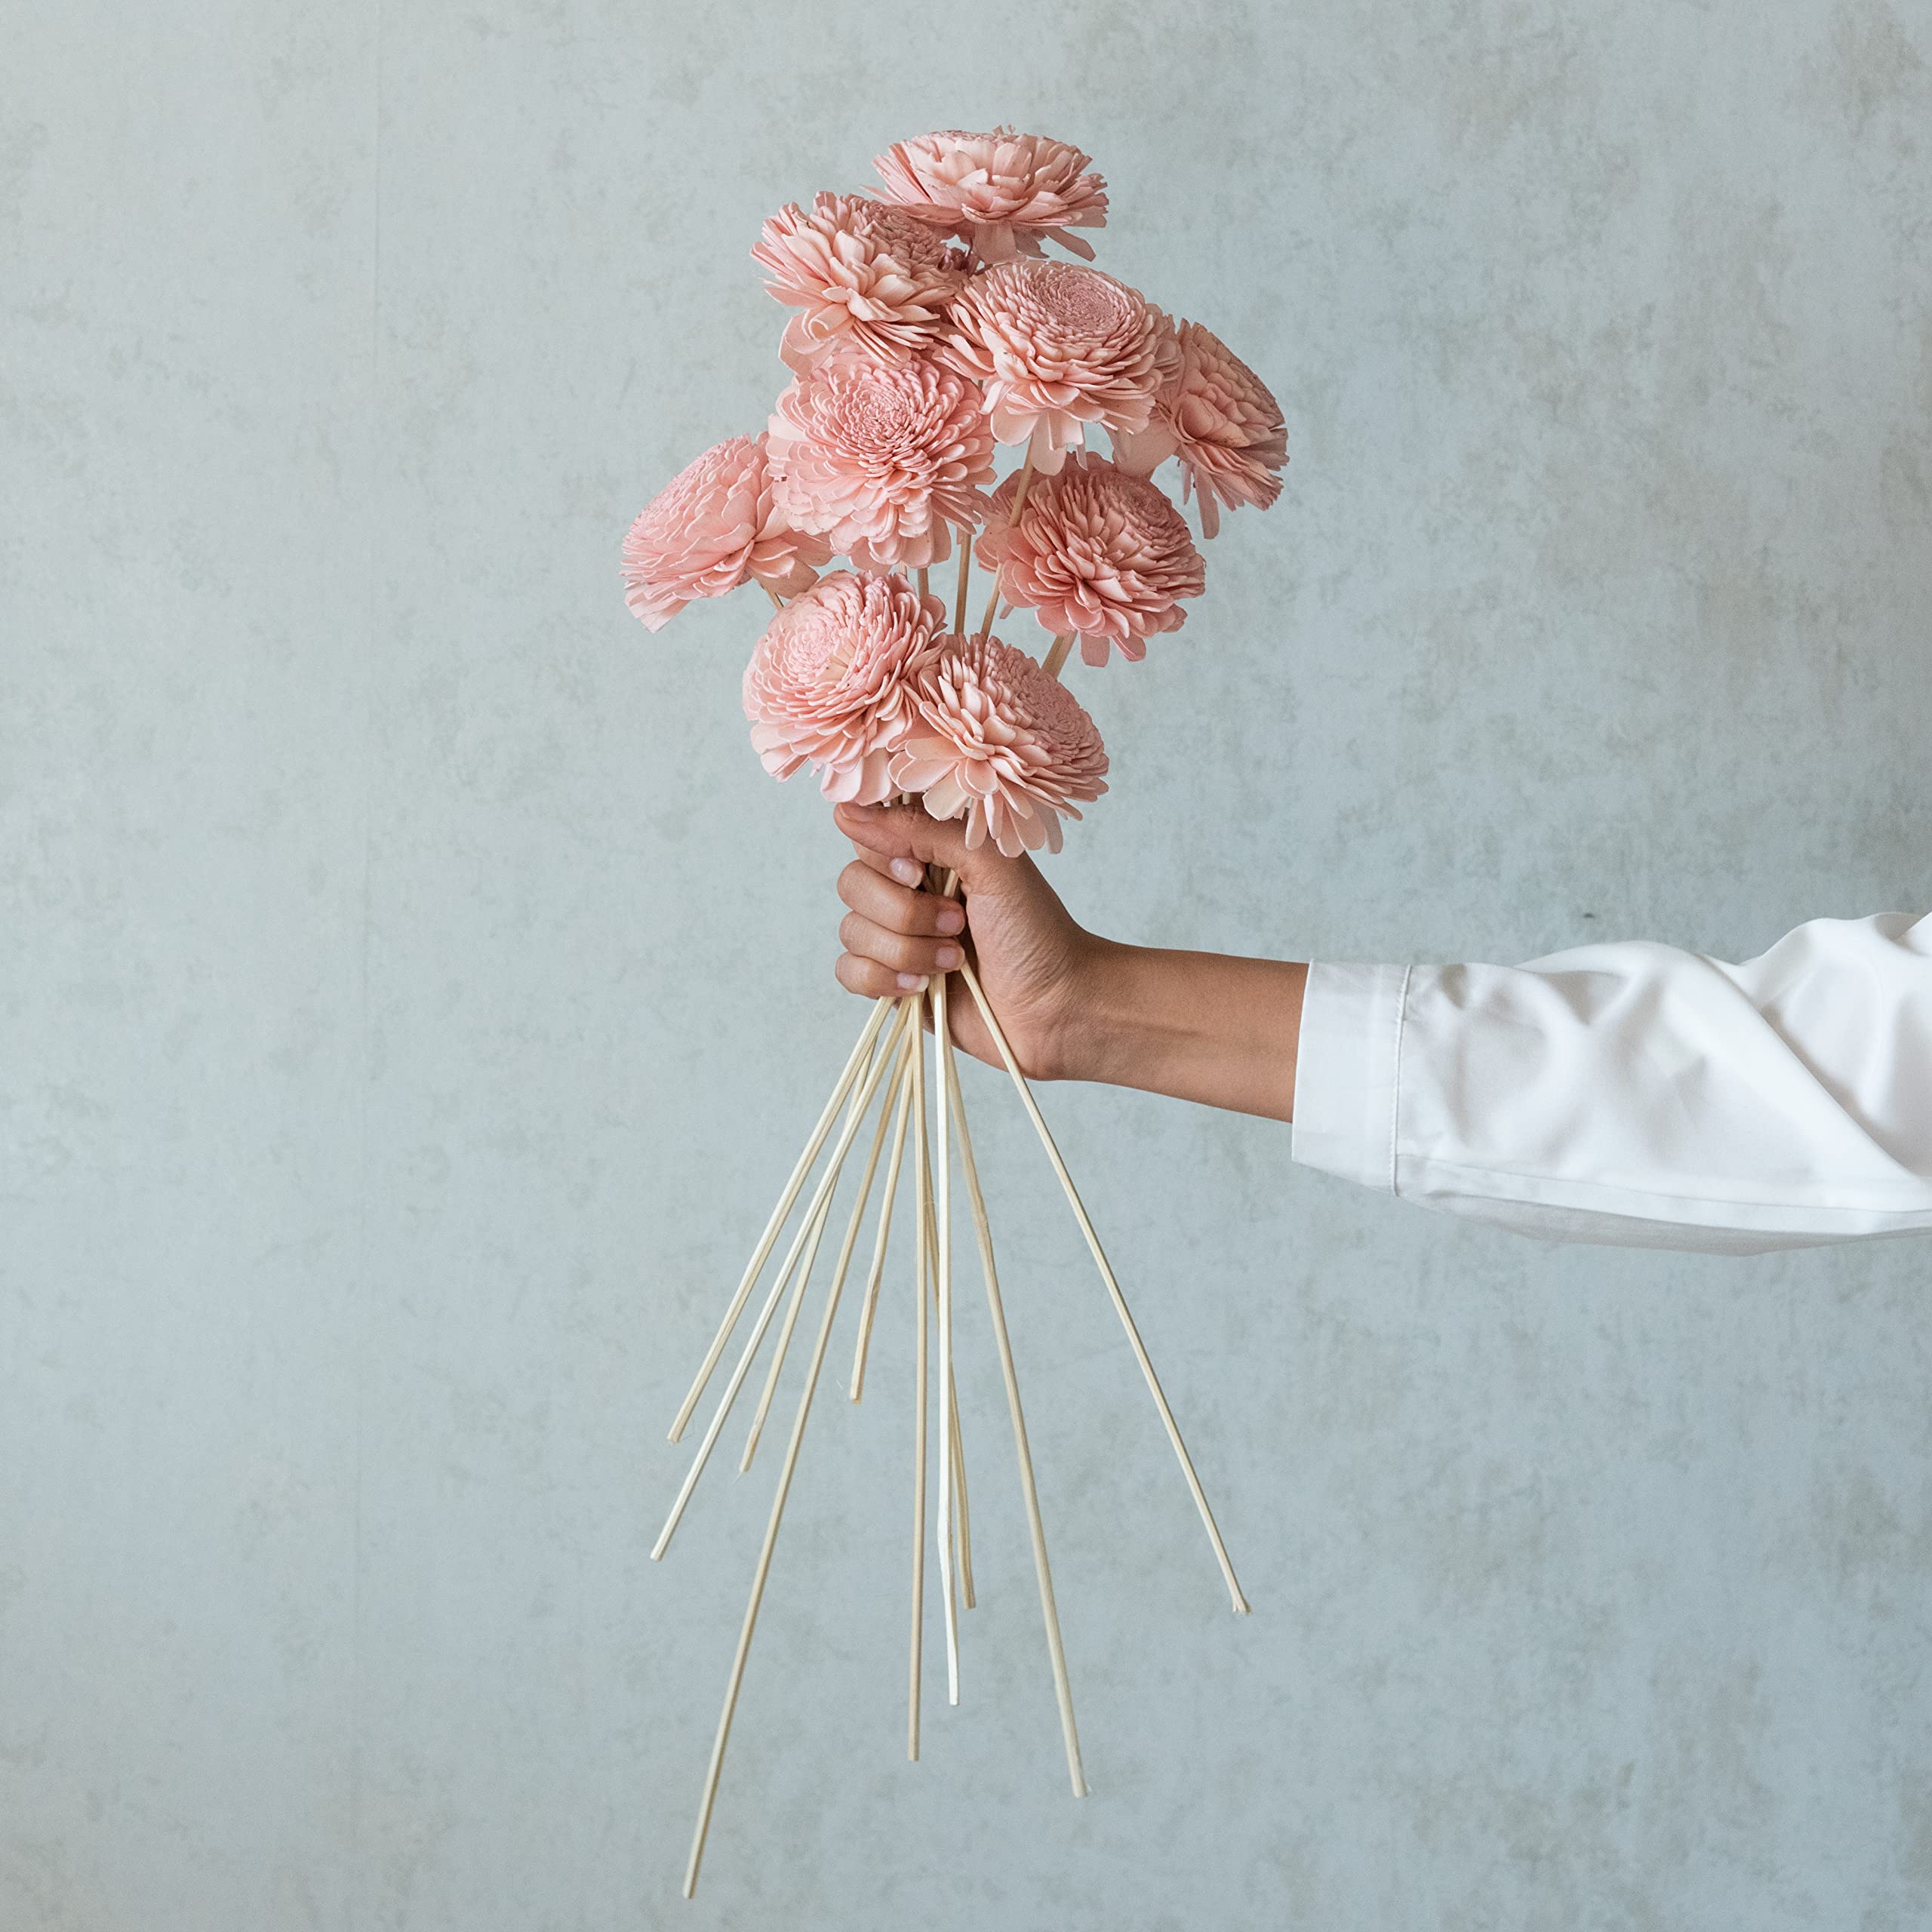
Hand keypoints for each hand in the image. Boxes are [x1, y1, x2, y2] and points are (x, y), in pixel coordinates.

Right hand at [831, 800, 1105, 1080]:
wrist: (1055, 1008)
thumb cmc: (1037, 933)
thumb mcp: (991, 864)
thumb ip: (923, 830)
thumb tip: (848, 811)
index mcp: (932, 853)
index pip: (869, 833)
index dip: (883, 853)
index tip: (918, 871)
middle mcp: (909, 891)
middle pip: (852, 883)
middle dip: (904, 911)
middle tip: (957, 921)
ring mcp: (897, 938)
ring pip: (850, 931)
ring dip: (906, 949)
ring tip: (955, 961)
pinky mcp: (891, 982)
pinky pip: (849, 972)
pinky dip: (885, 979)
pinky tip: (923, 987)